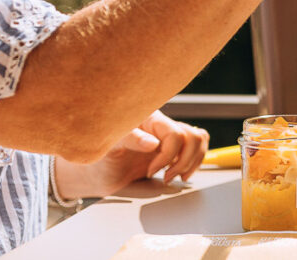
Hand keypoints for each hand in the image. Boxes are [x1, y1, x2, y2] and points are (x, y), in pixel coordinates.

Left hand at [53, 111, 208, 198]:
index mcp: (149, 119)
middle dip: (183, 161)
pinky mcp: (173, 150)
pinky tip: (182, 173)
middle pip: (192, 137)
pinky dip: (195, 160)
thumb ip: (129, 140)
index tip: (151, 171)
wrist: (97, 174)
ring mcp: (169, 138)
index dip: (167, 156)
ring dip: (193, 161)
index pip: (174, 134)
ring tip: (177, 176)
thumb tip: (153, 143)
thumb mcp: (108, 149)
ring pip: (199, 140)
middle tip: (167, 177)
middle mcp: (162, 126)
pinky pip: (197, 147)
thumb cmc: (99, 160)